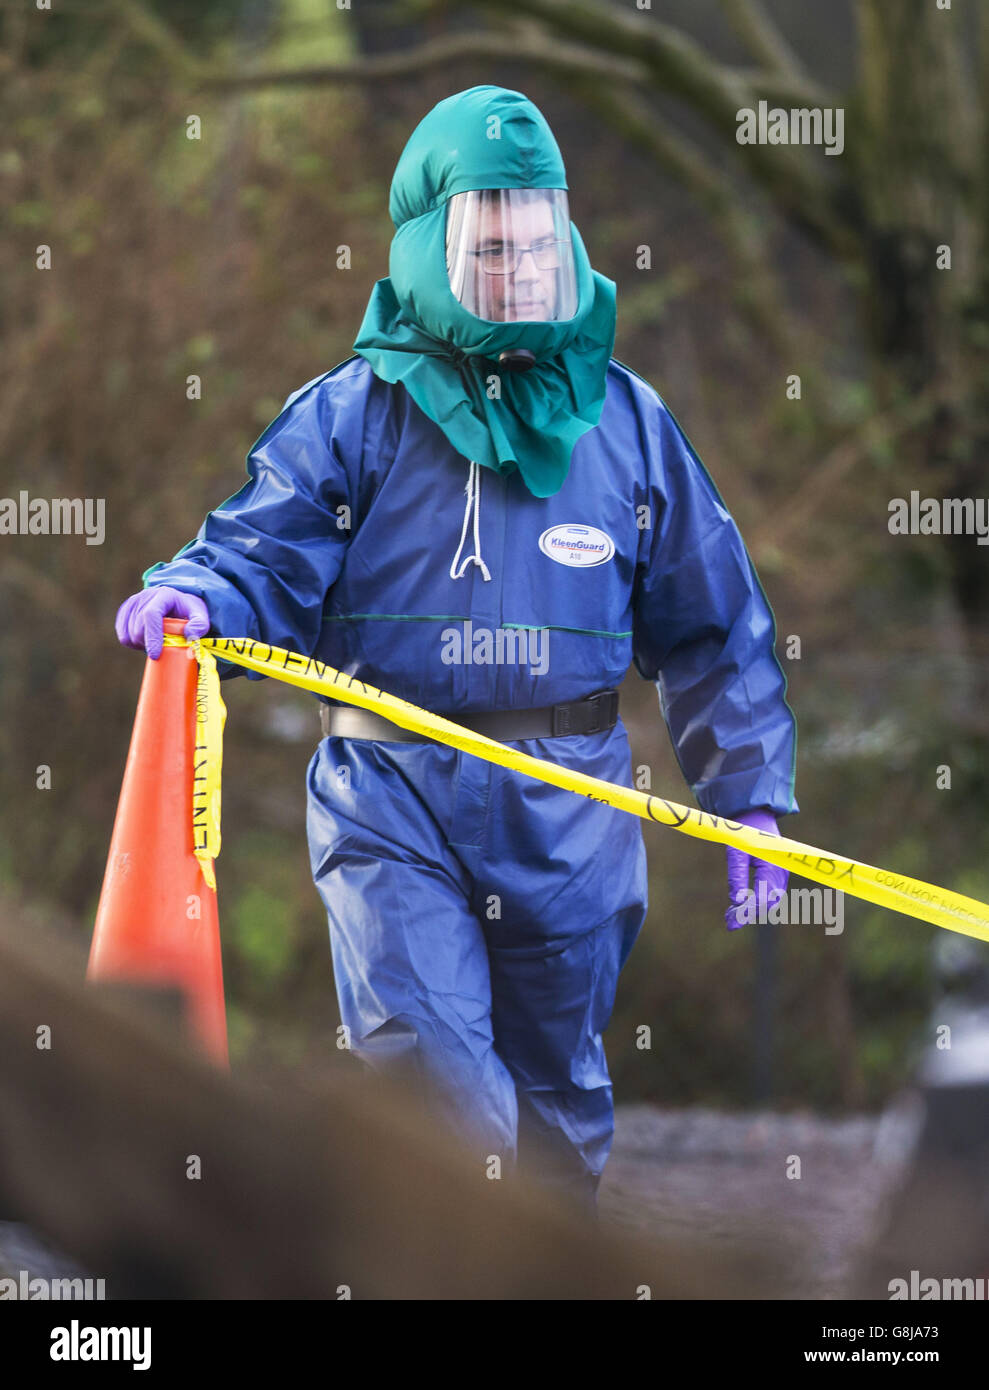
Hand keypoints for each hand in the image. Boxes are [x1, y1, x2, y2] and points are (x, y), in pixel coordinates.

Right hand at [115, 587, 209, 659]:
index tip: (155, 655)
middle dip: (149, 643)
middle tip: (163, 648)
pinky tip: (145, 642)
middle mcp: (145, 596)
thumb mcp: (201, 616)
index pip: (151, 615)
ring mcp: (133, 603)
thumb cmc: (189, 611)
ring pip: (129, 634)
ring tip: (156, 643)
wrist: (177, 602)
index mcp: (163, 595)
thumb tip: (190, 636)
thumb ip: (200, 625)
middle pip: (138, 628)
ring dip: (141, 644)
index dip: (151, 637)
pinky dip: (132, 643)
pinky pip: (123, 635)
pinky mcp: (125, 611)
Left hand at [724, 808, 787, 929]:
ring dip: (750, 912)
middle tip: (728, 921)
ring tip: (729, 916)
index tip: (732, 921)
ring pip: (768, 903)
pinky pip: (768, 897)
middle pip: (767, 904)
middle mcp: (781, 874)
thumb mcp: (736, 852)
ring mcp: (781, 877)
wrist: (757, 819)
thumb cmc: (745, 834)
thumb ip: (737, 874)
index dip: (747, 911)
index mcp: (772, 866)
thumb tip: (736, 900)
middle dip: (748, 914)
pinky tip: (737, 908)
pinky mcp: (776, 878)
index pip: (762, 897)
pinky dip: (754, 905)